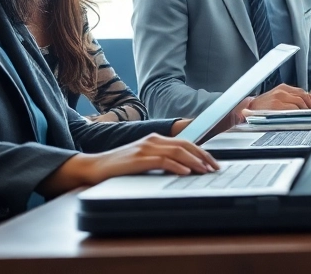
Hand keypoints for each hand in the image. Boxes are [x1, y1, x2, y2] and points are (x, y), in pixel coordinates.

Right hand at [38, 134, 219, 196]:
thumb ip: (162, 160)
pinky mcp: (139, 158)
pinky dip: (177, 166)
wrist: (95, 167)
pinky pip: (162, 160)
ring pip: (177, 151)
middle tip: (215, 168)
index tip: (213, 163)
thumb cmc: (120, 166)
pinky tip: (185, 172)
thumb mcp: (145, 160)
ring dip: (194, 161)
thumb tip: (184, 169)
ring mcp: (146, 147)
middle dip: (203, 156)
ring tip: (204, 170)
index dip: (202, 152)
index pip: (185, 143)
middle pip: (185, 145)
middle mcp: (153, 139)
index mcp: (156, 138)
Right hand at [251, 84, 310, 110]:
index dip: (310, 100)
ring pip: (299, 102)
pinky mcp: (276, 106)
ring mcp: (279, 98)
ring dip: (305, 110)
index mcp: (283, 88)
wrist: (248, 110)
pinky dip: (298, 113)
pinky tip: (298, 118)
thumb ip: (292, 99)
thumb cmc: (263, 107)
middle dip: (310, 105)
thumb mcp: (278, 99)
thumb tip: (309, 102)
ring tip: (306, 116)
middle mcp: (281, 91)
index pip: (302, 92)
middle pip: (303, 96)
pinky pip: (293, 109)